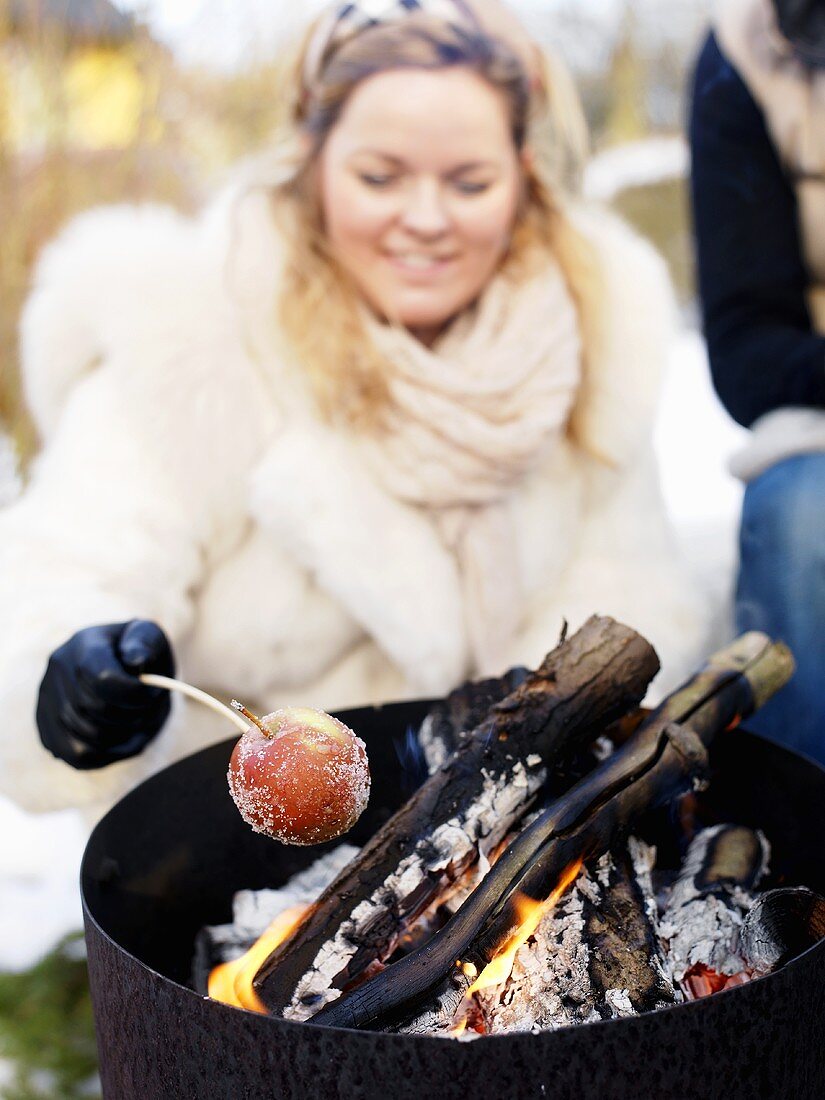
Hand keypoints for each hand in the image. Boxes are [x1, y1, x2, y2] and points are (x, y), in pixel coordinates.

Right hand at [36, 620, 174, 769]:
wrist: (120, 667)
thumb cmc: (140, 654)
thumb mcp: (150, 638)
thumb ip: (145, 644)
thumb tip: (137, 661)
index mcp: (85, 644)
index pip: (103, 679)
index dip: (135, 695)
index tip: (152, 694)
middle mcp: (59, 669)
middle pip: (97, 710)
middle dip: (133, 716)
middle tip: (148, 710)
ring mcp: (48, 699)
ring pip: (87, 738)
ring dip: (123, 738)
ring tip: (137, 725)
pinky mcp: (47, 726)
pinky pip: (77, 755)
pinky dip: (107, 754)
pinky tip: (121, 740)